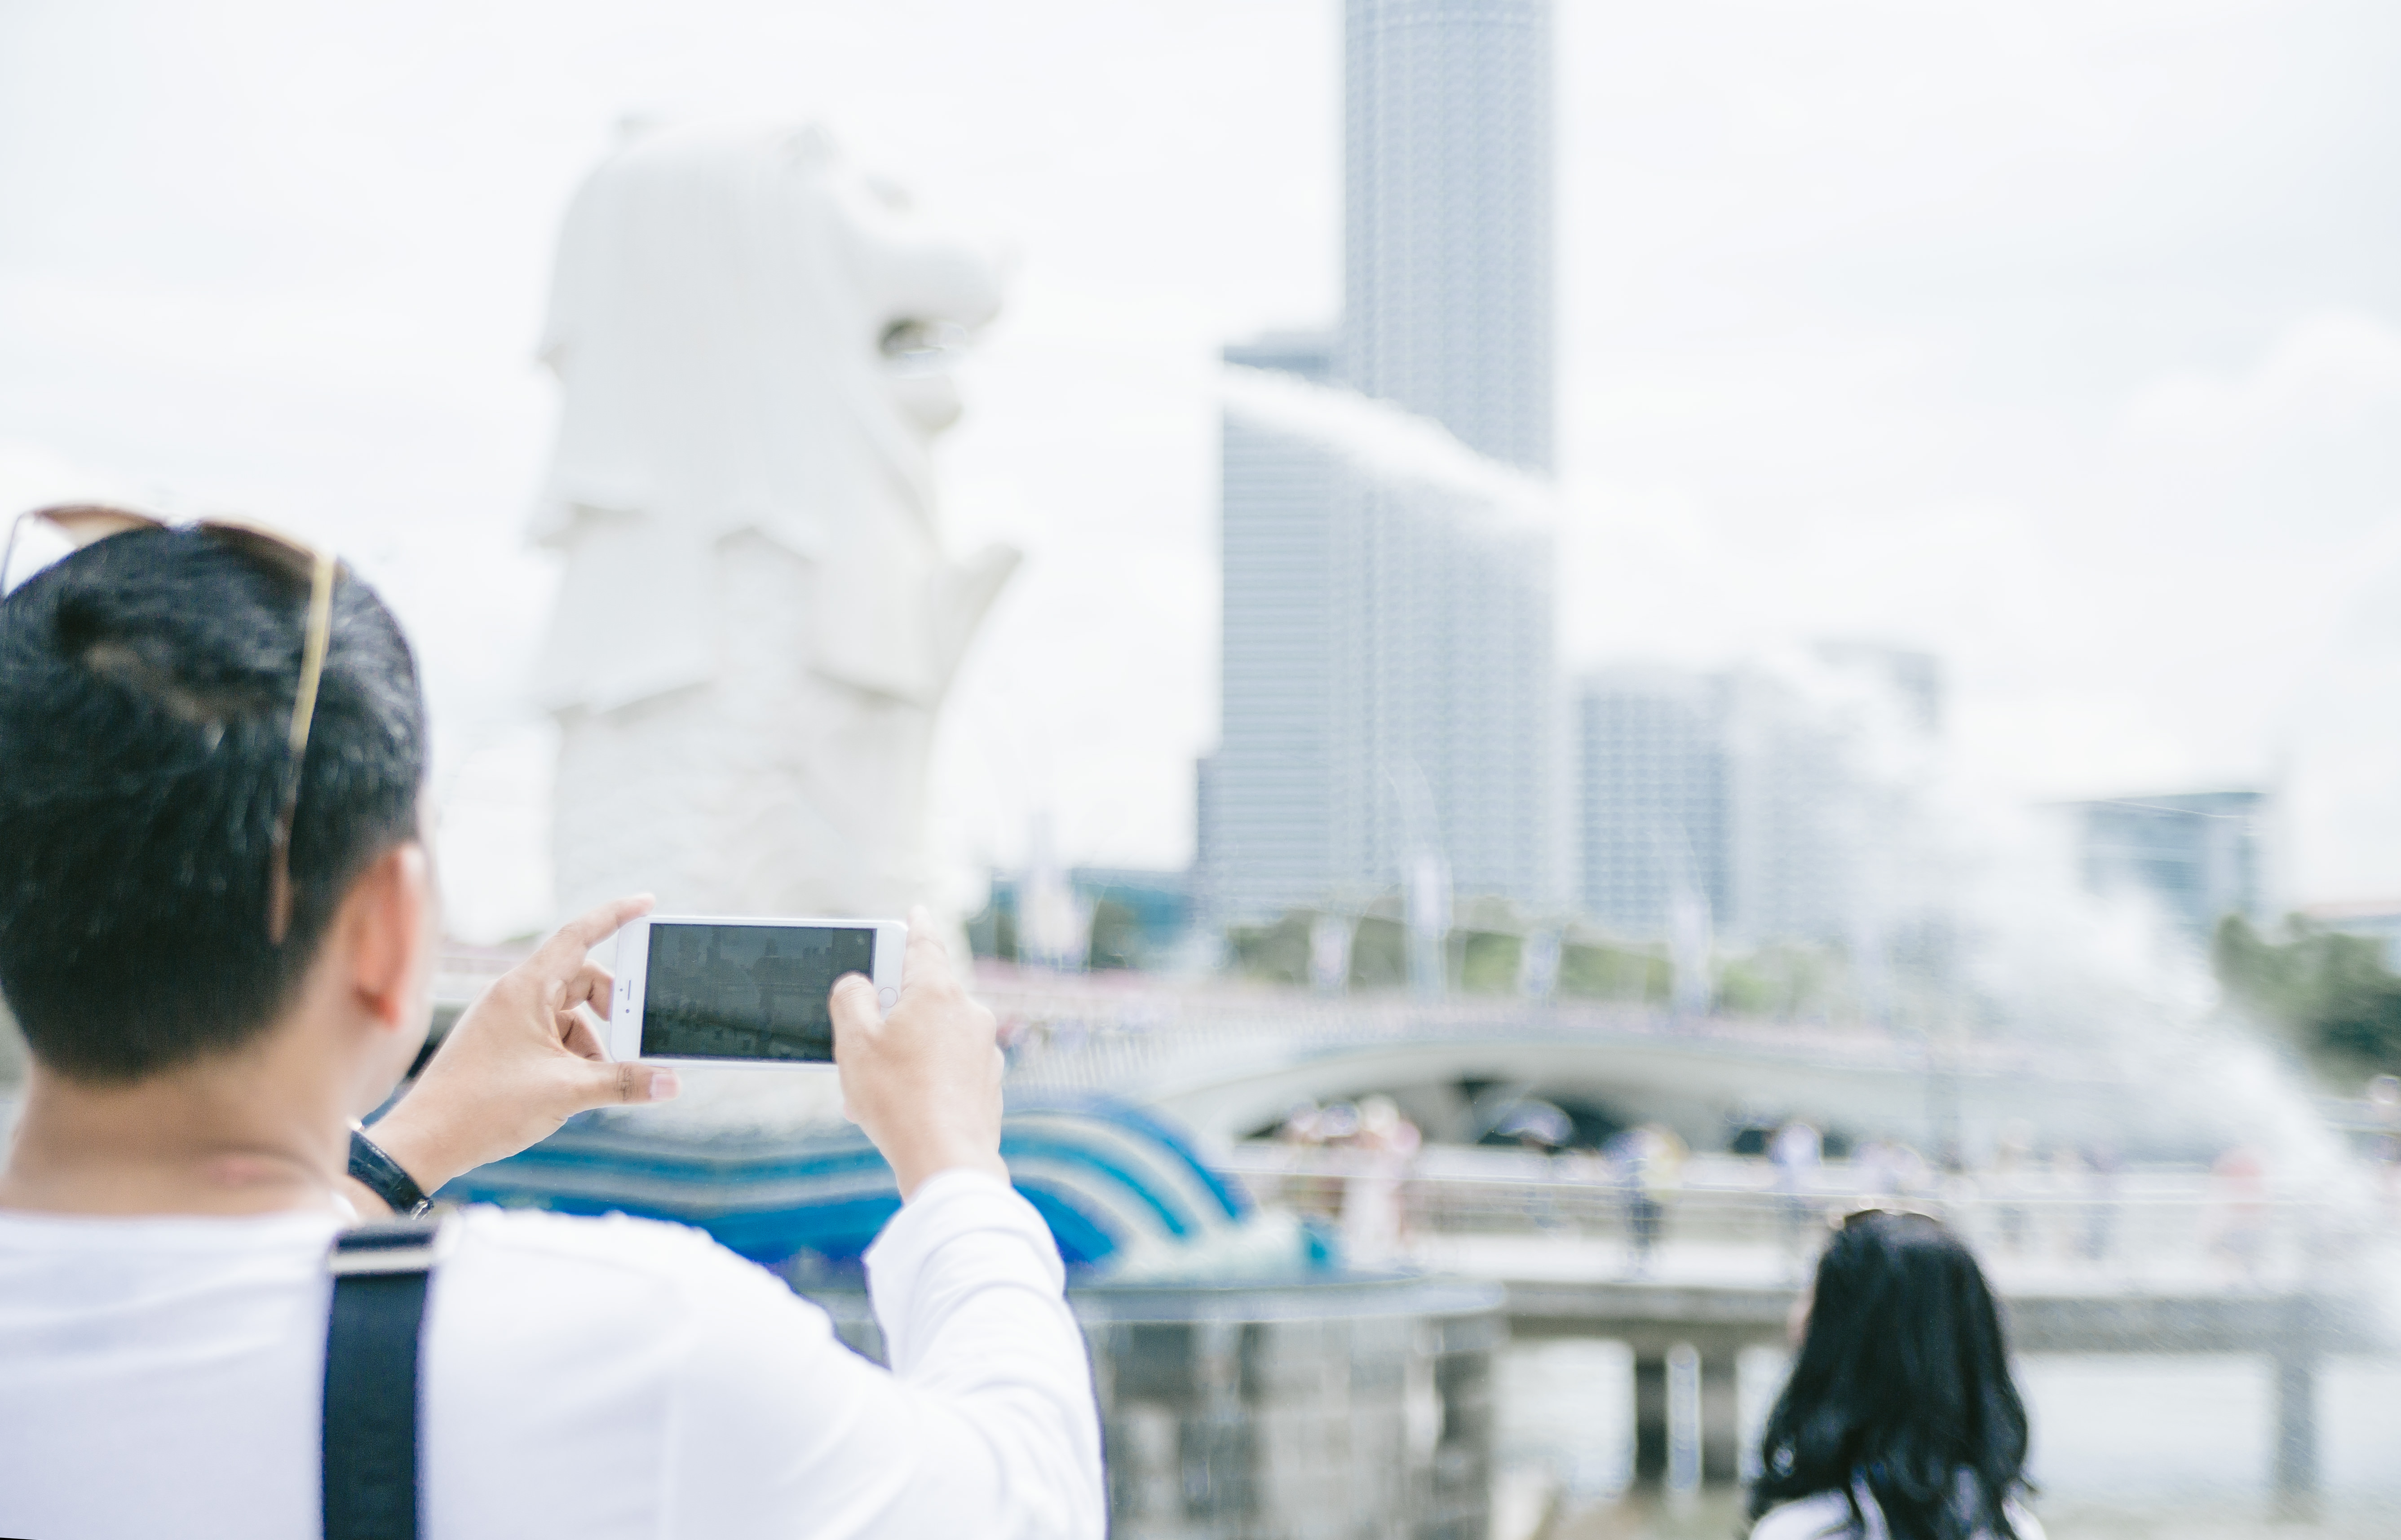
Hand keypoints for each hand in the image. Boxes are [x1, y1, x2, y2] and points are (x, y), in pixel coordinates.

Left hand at [365, 894, 678, 1195]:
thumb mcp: (566, 1092)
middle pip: (581, 980)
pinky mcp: (499, 1045)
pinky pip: (549, 1036)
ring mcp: (504, 1020)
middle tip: (636, 1035)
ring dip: (592, 1043)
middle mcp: (513, 996)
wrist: (423, 1143)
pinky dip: (570, 1057)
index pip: (578, 935)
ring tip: (596, 1080)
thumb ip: (624, 1083)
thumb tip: (673, 1084)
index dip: (616, 916)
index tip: (648, 904)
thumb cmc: (483, 1108)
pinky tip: (573, 1089)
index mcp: (525, 989)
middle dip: (612, 1008)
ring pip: (567, 1014)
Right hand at [830, 906, 1007, 1198]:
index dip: (915, 925)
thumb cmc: (897, 1098)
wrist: (946, 1159)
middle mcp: (969, 1014)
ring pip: (935, 1037)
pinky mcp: (988, 1084)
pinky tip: (900, 1107)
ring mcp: (983, 1050)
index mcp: (938, 992)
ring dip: (904, 1051)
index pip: (925, 944)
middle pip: (925, 995)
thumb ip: (850, 999)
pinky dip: (925, 1078)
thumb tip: (859, 985)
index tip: (917, 912)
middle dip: (892, 1012)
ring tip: (873, 1088)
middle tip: (862, 1034)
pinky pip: (950, 1068)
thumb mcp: (854, 1042)